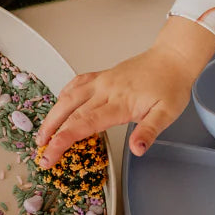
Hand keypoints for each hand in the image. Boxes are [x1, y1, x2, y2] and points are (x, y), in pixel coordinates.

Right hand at [35, 19, 214, 165]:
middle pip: (70, 112)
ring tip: (43, 135)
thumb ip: (149, 132)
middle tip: (41, 153)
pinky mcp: (102, 75)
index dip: (62, 141)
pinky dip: (63, 94)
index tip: (50, 156)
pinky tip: (59, 104)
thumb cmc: (171, 85)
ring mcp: (102, 81)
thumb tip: (137, 149)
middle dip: (51, 133)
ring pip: (68, 97)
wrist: (173, 58)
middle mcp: (106, 90)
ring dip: (52, 116)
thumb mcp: (167, 113)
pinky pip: (77, 83)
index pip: (83, 124)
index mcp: (119, 102)